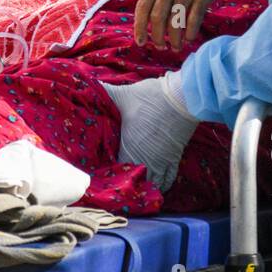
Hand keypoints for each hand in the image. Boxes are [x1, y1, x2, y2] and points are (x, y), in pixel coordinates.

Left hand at [102, 72, 196, 191]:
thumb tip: (88, 85)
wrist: (183, 97)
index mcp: (129, 147)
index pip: (116, 172)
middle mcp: (145, 159)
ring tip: (134, 184)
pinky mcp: (174, 159)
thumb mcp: (124, 94)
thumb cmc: (151, 97)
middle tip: (116, 181)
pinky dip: (161, 185)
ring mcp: (161, 162)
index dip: (108, 175)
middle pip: (133, 183)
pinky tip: (154, 183)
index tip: (101, 173)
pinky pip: (168, 180)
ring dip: (142, 185)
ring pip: (151, 185)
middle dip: (125, 183)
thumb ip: (105, 93)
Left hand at [135, 0, 249, 50]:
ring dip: (174, 39)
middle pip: (157, 17)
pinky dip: (190, 33)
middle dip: (157, 37)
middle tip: (161, 48)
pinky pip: (193, 20)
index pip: (142, 6)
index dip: (140, 27)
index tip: (140, 42)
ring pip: (175, 21)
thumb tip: (148, 24)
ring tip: (176, 47)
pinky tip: (189, 39)